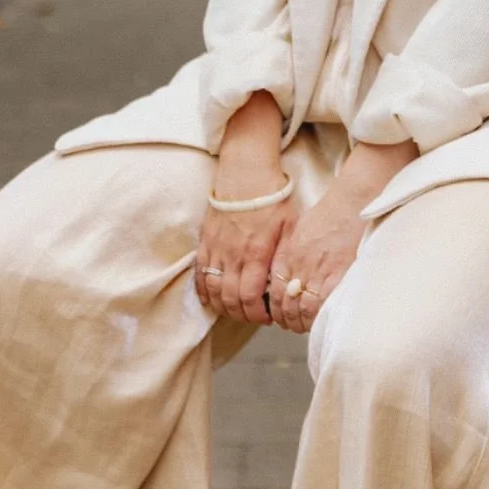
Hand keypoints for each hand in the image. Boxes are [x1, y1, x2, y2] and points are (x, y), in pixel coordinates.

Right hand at [196, 153, 294, 325]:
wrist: (246, 172)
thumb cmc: (272, 196)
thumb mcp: (290, 225)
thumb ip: (285, 255)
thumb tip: (287, 282)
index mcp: (256, 253)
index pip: (250, 297)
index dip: (257, 314)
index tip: (266, 316)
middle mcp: (233, 255)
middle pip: (230, 299)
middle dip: (241, 314)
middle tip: (252, 315)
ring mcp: (216, 248)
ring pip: (212, 291)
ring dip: (222, 306)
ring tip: (235, 309)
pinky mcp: (205, 241)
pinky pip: (199, 274)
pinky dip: (204, 291)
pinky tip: (212, 298)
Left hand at [268, 184, 367, 333]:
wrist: (353, 202)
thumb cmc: (332, 212)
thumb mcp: (303, 230)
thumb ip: (294, 252)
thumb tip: (291, 272)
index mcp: (290, 255)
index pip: (275, 292)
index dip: (277, 309)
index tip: (283, 315)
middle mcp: (300, 266)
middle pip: (287, 305)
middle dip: (289, 320)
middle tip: (295, 324)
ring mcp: (318, 272)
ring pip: (303, 310)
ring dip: (304, 323)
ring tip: (308, 326)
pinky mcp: (338, 276)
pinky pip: (323, 306)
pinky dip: (320, 318)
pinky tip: (323, 320)